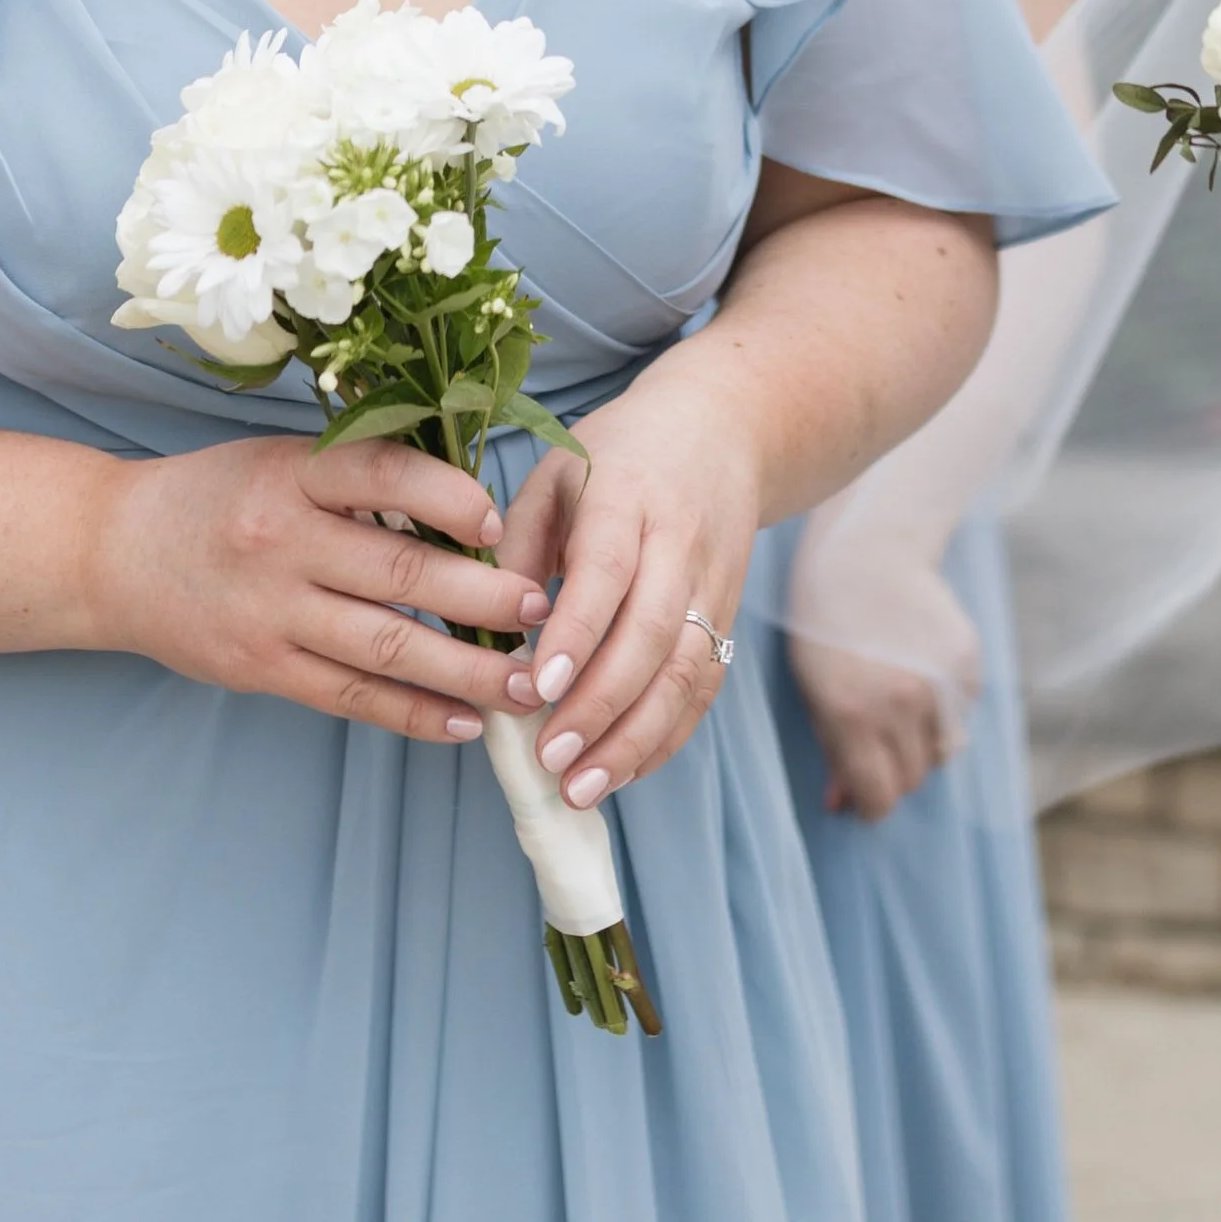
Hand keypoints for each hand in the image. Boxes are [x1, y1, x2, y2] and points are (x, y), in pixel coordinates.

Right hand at [91, 434, 551, 741]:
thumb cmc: (217, 496)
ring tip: (522, 684)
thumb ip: (357, 479)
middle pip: (400, 572)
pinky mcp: (262, 669)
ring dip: (464, 669)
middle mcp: (282, 539)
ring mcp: (271, 611)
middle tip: (541, 612)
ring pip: (386, 647)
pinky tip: (462, 723)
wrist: (114, 552)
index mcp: (293, 474)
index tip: (499, 523)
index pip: (384, 474)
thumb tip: (466, 507)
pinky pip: (352, 699)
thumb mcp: (281, 461)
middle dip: (482, 597)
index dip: (450, 497)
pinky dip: (413, 714)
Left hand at [490, 356, 759, 810]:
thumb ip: (517, 542)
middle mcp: (679, 544)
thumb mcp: (554, 473)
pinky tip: (621, 772)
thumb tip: (490, 627)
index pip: (606, 572)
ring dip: (635, 740)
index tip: (536, 688)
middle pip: (650, 636)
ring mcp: (713, 587)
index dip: (575, 633)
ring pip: (684, 674)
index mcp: (626, 495)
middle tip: (550, 759)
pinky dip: (665, 738)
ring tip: (582, 787)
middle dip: (601, 706)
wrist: (721, 433)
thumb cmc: (616, 455)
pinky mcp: (730, 620)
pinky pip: (703, 691)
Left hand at [782, 545, 981, 820]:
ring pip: (943, 752)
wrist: (865, 550)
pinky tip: (919, 672)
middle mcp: (901, 705)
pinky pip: (961, 714)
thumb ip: (832, 748)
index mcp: (852, 714)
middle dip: (893, 772)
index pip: (880, 797)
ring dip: (921, 743)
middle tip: (876, 745)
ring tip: (897, 705)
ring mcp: (940, 684)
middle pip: (912, 779)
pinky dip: (944, 708)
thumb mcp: (811, 685)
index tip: (866, 797)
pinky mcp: (967, 665)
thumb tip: (842, 805)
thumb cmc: (822, 621)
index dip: (871, 804)